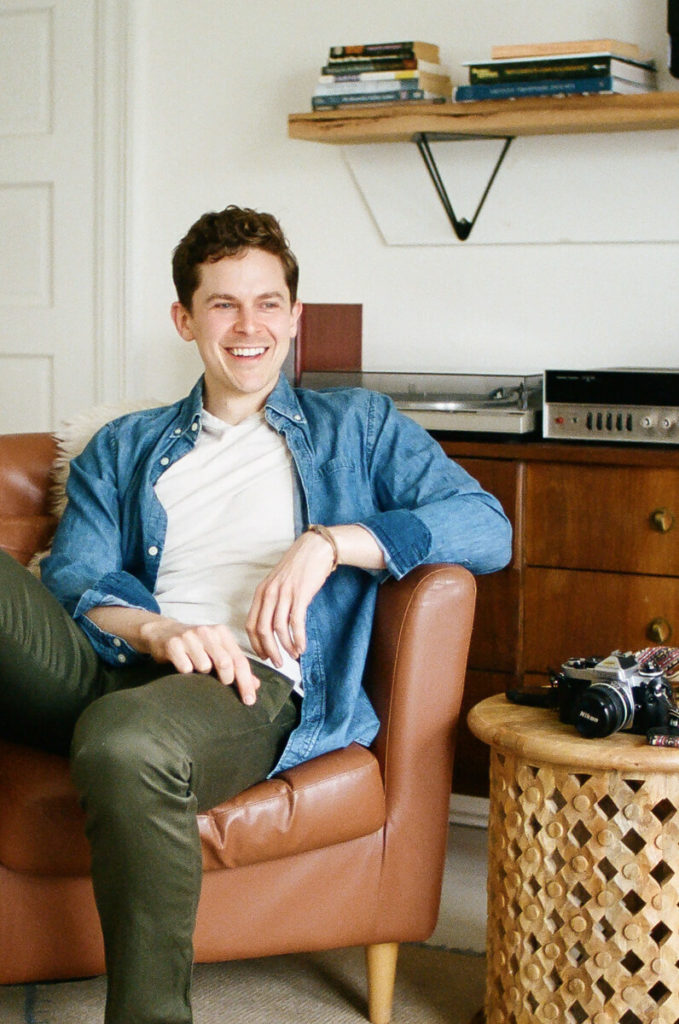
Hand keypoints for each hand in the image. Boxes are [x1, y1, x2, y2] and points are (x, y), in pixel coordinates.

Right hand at [138, 618, 259, 704]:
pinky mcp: (173, 644)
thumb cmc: (195, 645)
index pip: (239, 660)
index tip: (249, 700)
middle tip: (222, 684)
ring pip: (204, 666)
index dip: (246, 682)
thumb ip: (236, 666)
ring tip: (195, 668)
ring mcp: (189, 636)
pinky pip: (185, 668)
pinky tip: (182, 666)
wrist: (162, 631)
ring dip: (201, 674)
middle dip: (226, 679)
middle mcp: (207, 631)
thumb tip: (255, 685)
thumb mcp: (217, 650)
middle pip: (225, 662)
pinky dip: (186, 672)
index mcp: (222, 633)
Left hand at [246, 530, 335, 666]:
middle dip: (269, 650)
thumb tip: (272, 625)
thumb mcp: (278, 582)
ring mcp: (284, 594)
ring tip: (292, 656)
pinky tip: (302, 647)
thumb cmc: (298, 567)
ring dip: (285, 647)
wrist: (315, 549)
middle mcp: (269, 594)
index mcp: (261, 592)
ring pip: (279, 629)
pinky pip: (296, 623)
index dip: (255, 643)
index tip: (263, 654)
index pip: (251, 624)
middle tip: (277, 662)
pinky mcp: (300, 595)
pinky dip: (298, 638)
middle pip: (262, 630)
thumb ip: (272, 600)